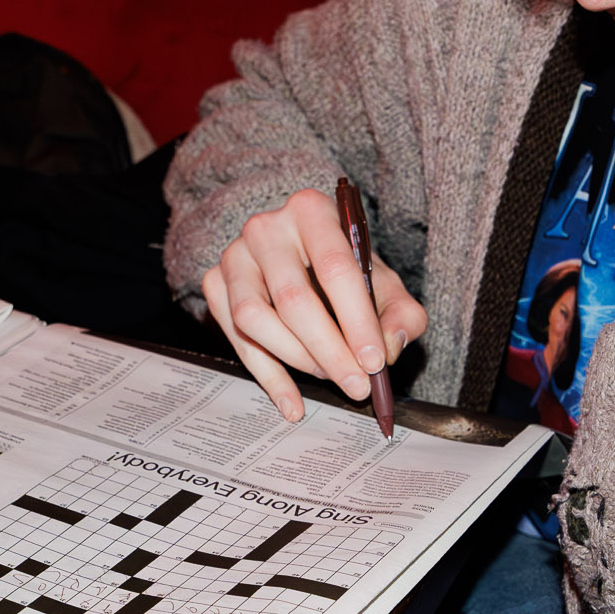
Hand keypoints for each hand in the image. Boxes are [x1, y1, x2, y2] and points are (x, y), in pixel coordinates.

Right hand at [201, 188, 427, 421]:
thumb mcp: (383, 283)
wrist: (299, 254)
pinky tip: (293, 402)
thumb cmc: (345, 269)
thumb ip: (401, 314)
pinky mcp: (214, 284)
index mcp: (312, 211)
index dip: (356, 320)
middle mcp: (265, 228)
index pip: (335, 268)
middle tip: (356, 384)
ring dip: (297, 359)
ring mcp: (234, 255)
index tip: (373, 361)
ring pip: (254, 319)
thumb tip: (387, 348)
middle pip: (293, 299)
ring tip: (329, 375)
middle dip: (329, 350)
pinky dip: (268, 377)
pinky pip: (236, 339)